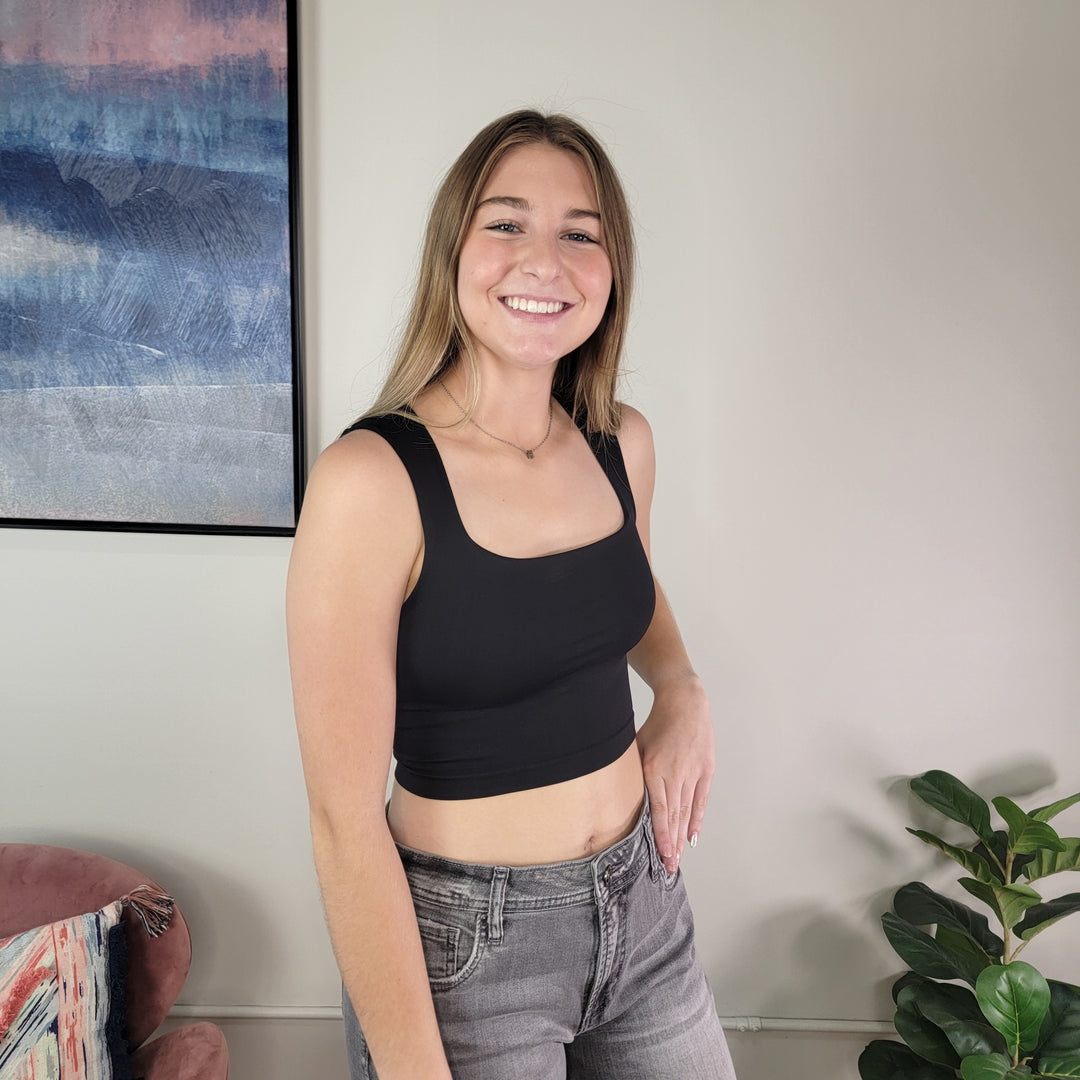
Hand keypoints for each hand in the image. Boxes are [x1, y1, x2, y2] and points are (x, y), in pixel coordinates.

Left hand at [635, 674, 714, 874]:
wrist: (685, 703)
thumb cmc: (657, 723)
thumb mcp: (637, 744)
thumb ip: (631, 771)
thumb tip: (619, 795)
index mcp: (655, 768)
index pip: (659, 810)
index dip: (661, 835)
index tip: (661, 856)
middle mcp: (676, 774)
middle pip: (674, 816)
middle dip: (671, 845)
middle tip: (669, 868)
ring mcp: (693, 773)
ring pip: (687, 811)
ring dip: (683, 837)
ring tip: (679, 859)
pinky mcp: (706, 770)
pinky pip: (701, 800)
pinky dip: (697, 820)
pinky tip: (693, 837)